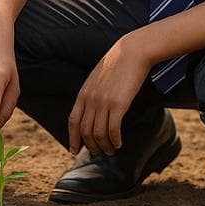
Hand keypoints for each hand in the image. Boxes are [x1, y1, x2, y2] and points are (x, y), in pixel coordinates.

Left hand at [67, 37, 150, 156]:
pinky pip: (113, 129)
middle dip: (91, 146)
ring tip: (111, 150)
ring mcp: (103, 102)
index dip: (73, 138)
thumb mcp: (97, 78)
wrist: (131, 52)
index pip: (73, 121)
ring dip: (104, 146)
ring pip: (99, 134)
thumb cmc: (117, 64)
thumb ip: (92, 93)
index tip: (74, 150)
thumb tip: (92, 110)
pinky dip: (115, 140)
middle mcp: (90, 99)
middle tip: (98, 153)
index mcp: (83, 93)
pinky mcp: (118, 104)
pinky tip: (119, 143)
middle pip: (85, 131)